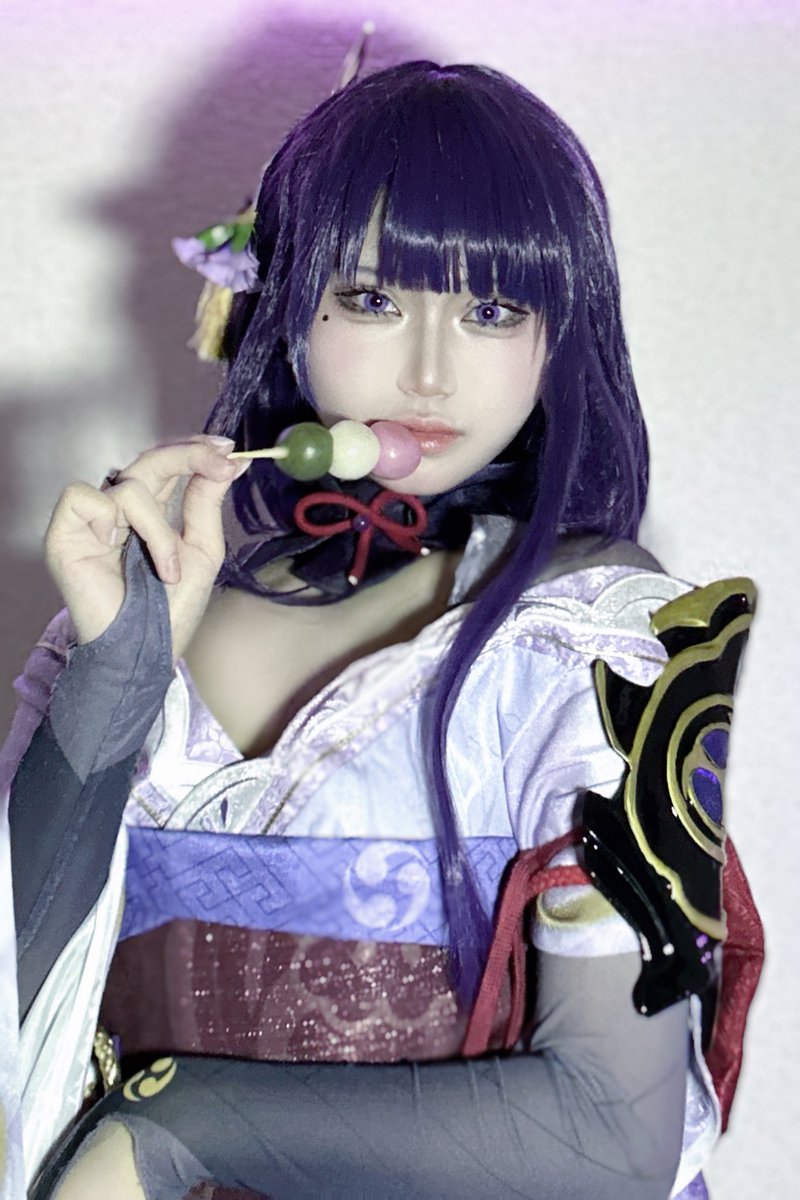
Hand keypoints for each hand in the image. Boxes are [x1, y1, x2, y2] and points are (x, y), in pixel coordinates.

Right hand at [44, 435, 246, 661]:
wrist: (145, 652)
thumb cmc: (171, 610)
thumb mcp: (201, 551)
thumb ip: (207, 504)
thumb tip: (227, 460)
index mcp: (153, 512)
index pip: (169, 464)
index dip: (195, 450)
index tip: (227, 449)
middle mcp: (122, 510)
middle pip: (151, 460)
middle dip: (189, 456)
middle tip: (220, 463)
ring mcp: (93, 521)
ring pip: (130, 486)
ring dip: (158, 530)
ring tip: (167, 570)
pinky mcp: (66, 534)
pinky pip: (84, 496)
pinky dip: (107, 517)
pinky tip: (114, 546)